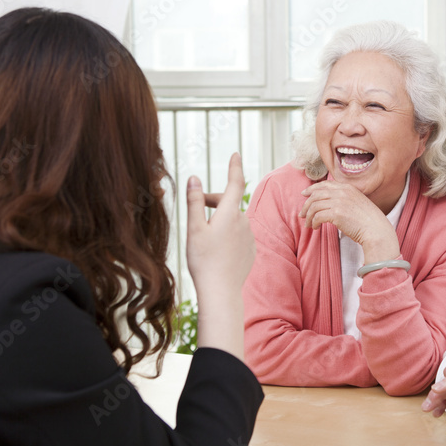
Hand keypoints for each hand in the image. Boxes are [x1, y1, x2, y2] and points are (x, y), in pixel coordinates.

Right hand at [186, 153, 255, 358]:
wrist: (221, 291)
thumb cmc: (204, 260)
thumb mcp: (194, 228)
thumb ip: (195, 202)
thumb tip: (195, 178)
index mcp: (229, 213)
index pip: (235, 182)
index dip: (234, 167)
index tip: (236, 154)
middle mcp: (243, 221)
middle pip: (228, 203)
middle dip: (213, 202)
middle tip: (197, 212)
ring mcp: (249, 236)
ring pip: (233, 220)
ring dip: (220, 221)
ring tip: (205, 240)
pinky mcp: (251, 249)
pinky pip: (239, 235)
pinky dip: (228, 236)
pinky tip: (217, 251)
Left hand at [300, 180, 399, 263]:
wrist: (376, 230)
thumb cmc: (368, 221)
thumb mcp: (358, 202)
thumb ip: (345, 199)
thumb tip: (330, 203)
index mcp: (347, 187)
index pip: (324, 185)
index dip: (312, 189)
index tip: (304, 194)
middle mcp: (342, 192)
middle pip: (316, 194)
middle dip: (306, 204)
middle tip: (302, 214)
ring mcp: (339, 202)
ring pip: (314, 206)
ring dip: (308, 216)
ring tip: (308, 224)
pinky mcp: (336, 213)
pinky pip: (317, 216)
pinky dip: (313, 222)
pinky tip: (315, 227)